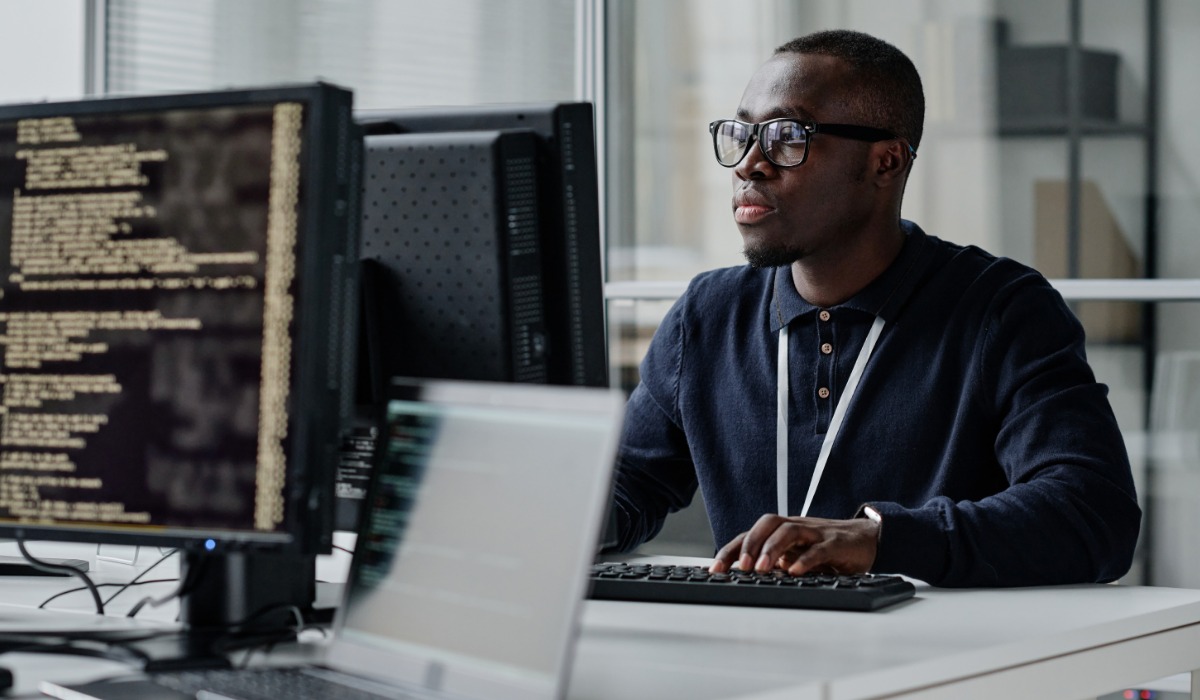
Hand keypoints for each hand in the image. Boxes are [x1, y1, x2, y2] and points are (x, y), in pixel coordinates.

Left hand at [709, 513, 879, 575]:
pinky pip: (819, 548)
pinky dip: (806, 559)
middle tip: (739, 568)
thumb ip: (775, 564)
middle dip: (749, 545)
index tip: (714, 570)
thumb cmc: (827, 548)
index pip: (751, 536)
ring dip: (772, 549)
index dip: (731, 550)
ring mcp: (816, 533)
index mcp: (783, 532)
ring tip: (762, 569)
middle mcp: (796, 528)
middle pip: (767, 524)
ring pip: (789, 531)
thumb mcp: (796, 556)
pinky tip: (795, 572)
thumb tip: (744, 581)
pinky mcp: (836, 543)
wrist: (867, 538)